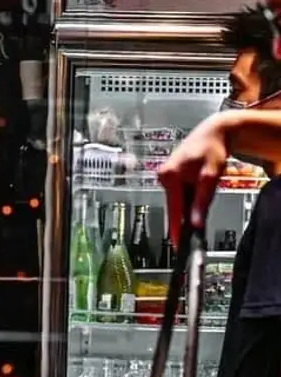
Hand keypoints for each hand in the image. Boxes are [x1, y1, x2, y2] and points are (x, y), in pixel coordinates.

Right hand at [158, 112, 232, 246]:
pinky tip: (196, 196)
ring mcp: (165, 176)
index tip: (177, 244)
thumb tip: (195, 223)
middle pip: (174, 206)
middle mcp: (163, 176)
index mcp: (170, 176)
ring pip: (177, 201)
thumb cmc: (211, 149)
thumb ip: (202, 201)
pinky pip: (178, 195)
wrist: (212, 132)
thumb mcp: (210, 175)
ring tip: (201, 203)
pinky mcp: (170, 177)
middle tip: (194, 233)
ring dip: (187, 208)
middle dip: (185, 218)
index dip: (176, 229)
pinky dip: (187, 200)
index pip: (173, 209)